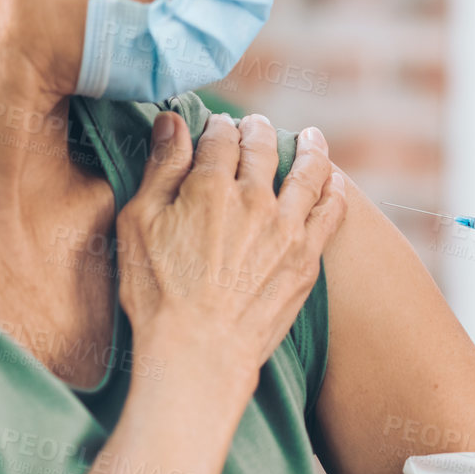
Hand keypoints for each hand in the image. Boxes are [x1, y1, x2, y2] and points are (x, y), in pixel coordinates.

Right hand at [115, 111, 346, 391]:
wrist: (199, 353)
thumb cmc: (157, 293)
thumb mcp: (139, 224)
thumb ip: (161, 168)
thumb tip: (172, 120)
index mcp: (210, 186)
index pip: (220, 137)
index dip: (217, 127)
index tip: (217, 127)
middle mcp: (255, 198)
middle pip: (262, 148)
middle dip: (257, 130)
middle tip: (255, 126)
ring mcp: (287, 227)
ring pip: (307, 171)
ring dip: (309, 148)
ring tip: (311, 137)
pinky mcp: (307, 257)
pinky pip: (331, 210)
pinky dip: (334, 188)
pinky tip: (334, 180)